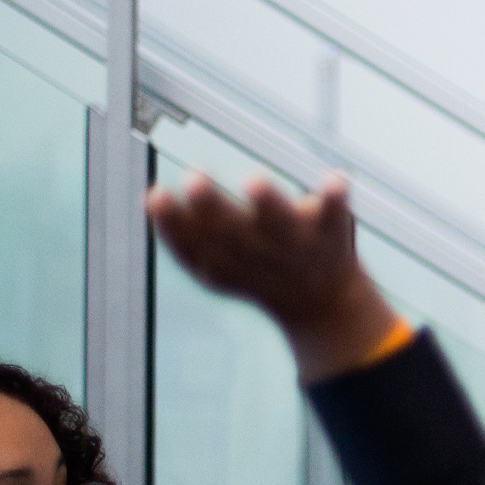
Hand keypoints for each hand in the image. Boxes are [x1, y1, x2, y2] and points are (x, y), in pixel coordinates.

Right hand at [146, 171, 401, 381]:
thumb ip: (183, 238)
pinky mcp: (331, 232)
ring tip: (253, 181)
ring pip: (280, 224)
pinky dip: (335, 198)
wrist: (322, 306)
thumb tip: (148, 199)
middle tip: (194, 178)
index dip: (172, 222)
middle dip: (212, 207)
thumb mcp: (216, 266)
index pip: (193, 245)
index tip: (156, 195)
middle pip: (233, 232)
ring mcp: (296, 244)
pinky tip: (335, 178)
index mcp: (226, 261)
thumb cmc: (258, 272)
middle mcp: (260, 253)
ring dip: (267, 203)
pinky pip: (335, 215)